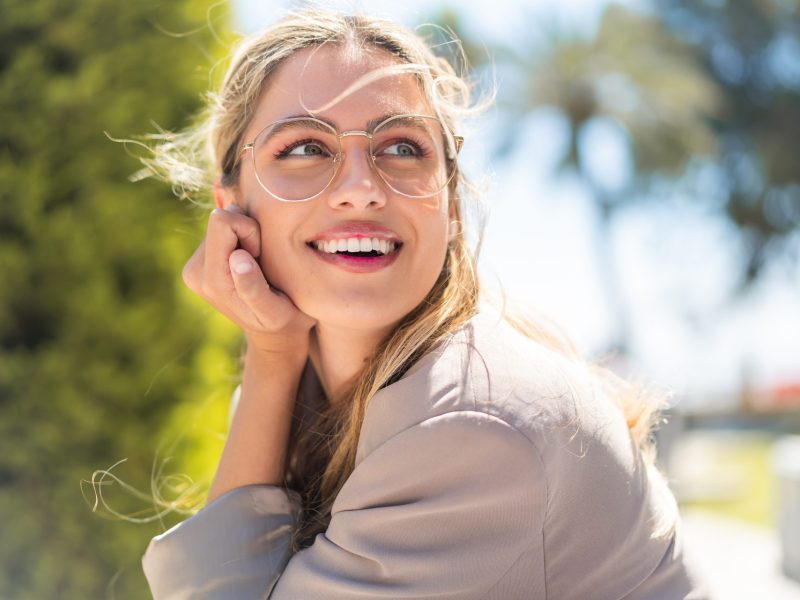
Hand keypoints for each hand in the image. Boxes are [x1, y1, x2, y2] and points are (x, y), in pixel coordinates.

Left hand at [182, 204, 316, 358]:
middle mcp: (195, 271)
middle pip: (220, 219)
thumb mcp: (275, 310)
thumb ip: (254, 287)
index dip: (250, 231)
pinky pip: (222, 230)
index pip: (222, 222)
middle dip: (248, 233)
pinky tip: (252, 264)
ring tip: (259, 266)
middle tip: (262, 262)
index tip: (262, 256)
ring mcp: (195, 266)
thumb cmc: (285, 321)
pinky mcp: (201, 261)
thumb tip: (236, 258)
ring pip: (222, 223)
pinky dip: (242, 240)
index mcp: (211, 280)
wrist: (273, 335)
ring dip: (246, 238)